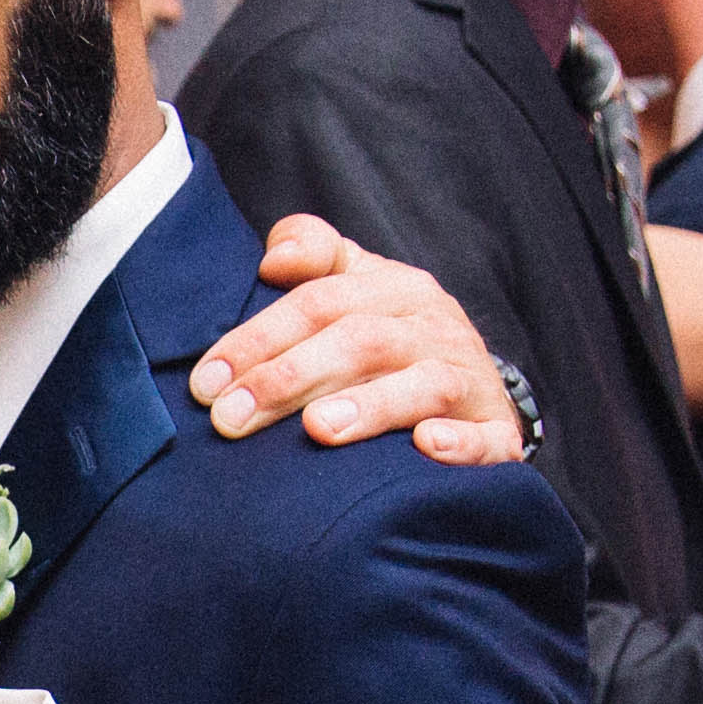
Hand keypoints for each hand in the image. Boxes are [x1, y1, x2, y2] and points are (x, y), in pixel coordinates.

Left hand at [190, 216, 527, 459]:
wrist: (475, 393)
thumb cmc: (389, 342)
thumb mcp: (354, 287)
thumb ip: (311, 256)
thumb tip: (272, 257)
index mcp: (393, 288)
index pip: (319, 300)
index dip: (259, 337)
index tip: (205, 381)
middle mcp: (434, 327)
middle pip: (361, 341)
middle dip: (290, 378)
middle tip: (231, 418)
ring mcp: (469, 381)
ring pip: (422, 385)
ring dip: (370, 406)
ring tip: (318, 430)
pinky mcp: (497, 435)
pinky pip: (486, 440)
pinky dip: (459, 444)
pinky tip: (426, 447)